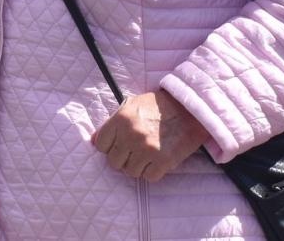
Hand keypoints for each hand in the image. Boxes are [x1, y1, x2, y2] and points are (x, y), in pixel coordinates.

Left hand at [91, 89, 206, 181]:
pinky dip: (152, 173)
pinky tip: (157, 162)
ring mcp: (147, 149)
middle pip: (114, 162)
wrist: (190, 109)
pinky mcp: (164, 161)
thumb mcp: (130, 106)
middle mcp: (131, 135)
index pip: (101, 145)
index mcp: (120, 119)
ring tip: (146, 156)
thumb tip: (93, 142)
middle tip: (134, 153)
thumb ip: (112, 124)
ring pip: (131, 172)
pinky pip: (149, 178)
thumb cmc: (158, 106)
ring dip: (138, 167)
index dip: (109, 147)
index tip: (118, 145)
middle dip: (123, 159)